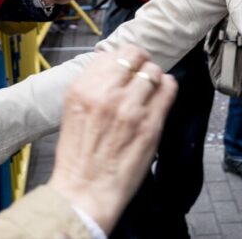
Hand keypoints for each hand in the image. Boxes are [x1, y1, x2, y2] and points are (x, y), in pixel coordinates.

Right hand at [47, 45, 176, 233]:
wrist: (85, 189)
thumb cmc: (78, 154)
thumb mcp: (73, 110)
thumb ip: (92, 85)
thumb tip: (113, 66)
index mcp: (83, 88)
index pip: (112, 53)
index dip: (122, 59)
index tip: (125, 68)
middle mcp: (106, 93)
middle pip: (135, 56)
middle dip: (139, 64)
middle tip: (140, 76)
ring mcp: (130, 108)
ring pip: (153, 71)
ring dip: (153, 78)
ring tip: (149, 91)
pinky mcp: (150, 124)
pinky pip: (168, 89)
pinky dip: (167, 87)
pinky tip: (161, 97)